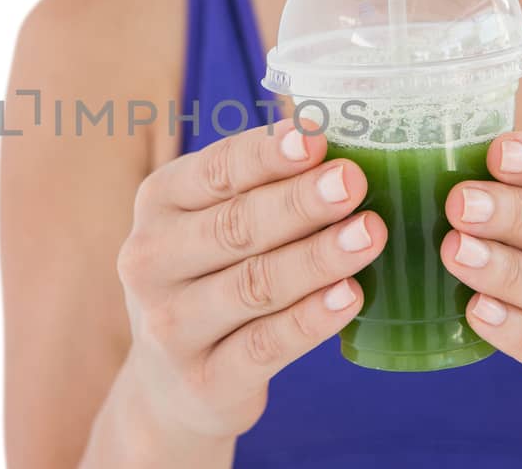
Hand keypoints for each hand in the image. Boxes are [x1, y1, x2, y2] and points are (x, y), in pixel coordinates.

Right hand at [114, 121, 384, 440]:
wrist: (172, 385)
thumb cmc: (210, 278)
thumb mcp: (212, 221)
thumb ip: (261, 184)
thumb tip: (338, 136)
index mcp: (158, 204)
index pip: (215, 171)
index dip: (267, 154)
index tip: (315, 138)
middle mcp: (152, 261)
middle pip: (235, 227)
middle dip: (299, 203)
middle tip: (353, 182)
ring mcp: (171, 325)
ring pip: (254, 285)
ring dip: (316, 258)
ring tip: (370, 234)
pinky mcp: (205, 380)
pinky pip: (265, 346)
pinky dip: (310, 320)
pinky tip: (350, 297)